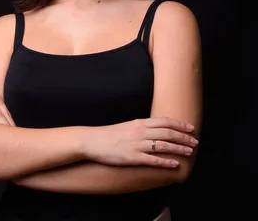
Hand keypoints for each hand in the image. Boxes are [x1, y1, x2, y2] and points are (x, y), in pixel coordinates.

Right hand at [83, 117, 198, 167]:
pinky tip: (175, 164)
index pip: (165, 121)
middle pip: (168, 133)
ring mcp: (137, 145)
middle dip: (184, 138)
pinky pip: (153, 160)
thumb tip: (156, 129)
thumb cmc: (109, 134)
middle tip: (195, 142)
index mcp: (139, 123)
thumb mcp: (127, 126)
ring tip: (189, 152)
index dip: (180, 124)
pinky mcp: (132, 157)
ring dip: (179, 149)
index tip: (190, 128)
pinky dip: (166, 162)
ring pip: (164, 146)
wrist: (92, 141)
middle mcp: (140, 132)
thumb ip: (141, 127)